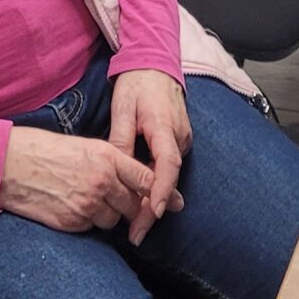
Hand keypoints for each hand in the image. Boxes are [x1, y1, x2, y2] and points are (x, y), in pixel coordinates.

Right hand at [0, 129, 159, 235]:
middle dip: (132, 207)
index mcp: (107, 157)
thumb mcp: (83, 146)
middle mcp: (102, 181)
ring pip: (114, 220)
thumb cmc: (44, 150)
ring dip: (108, 215)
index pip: (147, 179)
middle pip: (134, 205)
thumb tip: (137, 181)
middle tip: (123, 204)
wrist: (9, 165)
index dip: (163, 194)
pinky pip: (92, 228)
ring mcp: (87, 204)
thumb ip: (111, 163)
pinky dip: (87, 222)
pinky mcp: (73, 222)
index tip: (176, 203)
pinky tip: (70, 207)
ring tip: (85, 199)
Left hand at [110, 68, 191, 244]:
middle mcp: (179, 136)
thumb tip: (116, 170)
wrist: (155, 64)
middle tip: (135, 234)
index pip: (167, 164)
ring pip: (168, 175)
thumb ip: (120, 139)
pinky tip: (141, 200)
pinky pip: (168, 167)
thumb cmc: (137, 83)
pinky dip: (156, 184)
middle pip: (168, 178)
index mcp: (164, 126)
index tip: (151, 213)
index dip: (160, 191)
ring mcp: (182, 139)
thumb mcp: (122, 108)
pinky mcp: (178, 141)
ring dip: (153, 199)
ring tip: (135, 225)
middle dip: (152, 208)